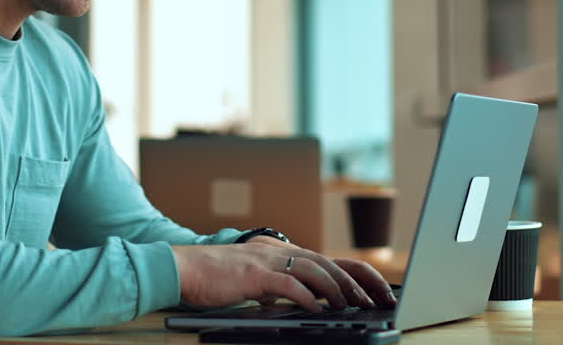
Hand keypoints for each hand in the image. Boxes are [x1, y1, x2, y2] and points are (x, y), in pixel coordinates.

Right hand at [171, 242, 394, 312]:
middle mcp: (279, 252)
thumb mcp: (256, 279)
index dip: (356, 273)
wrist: (183, 268)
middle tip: (378, 299)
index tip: (377, 289)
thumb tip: (304, 300)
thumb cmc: (216, 278)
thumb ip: (280, 285)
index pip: (328, 260)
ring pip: (314, 269)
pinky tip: (318, 309)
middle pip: (328, 262)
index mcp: (281, 253)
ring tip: (354, 305)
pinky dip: (306, 297)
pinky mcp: (253, 275)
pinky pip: (287, 284)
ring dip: (338, 289)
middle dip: (357, 282)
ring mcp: (267, 261)